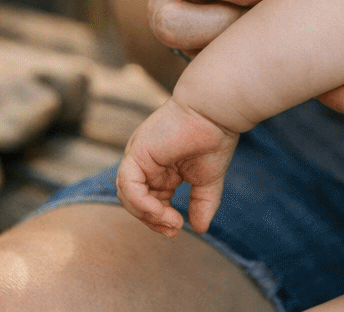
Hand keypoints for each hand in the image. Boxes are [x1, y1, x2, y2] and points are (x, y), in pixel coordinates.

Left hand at [116, 99, 238, 236]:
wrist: (215, 114)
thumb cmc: (214, 138)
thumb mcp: (207, 181)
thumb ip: (201, 204)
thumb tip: (200, 229)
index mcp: (160, 168)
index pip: (149, 201)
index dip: (159, 219)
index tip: (177, 228)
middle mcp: (146, 163)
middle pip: (135, 202)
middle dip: (153, 220)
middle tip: (173, 229)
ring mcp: (139, 157)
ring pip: (127, 196)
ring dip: (148, 215)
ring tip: (172, 221)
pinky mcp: (136, 153)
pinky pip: (128, 185)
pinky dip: (141, 203)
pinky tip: (161, 210)